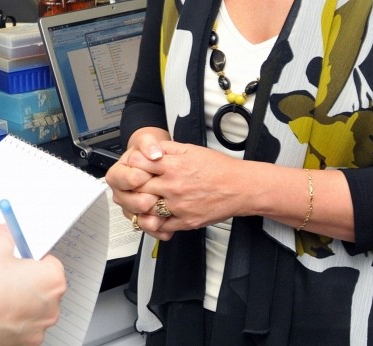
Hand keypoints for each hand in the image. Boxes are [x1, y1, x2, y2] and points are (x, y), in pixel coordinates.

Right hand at [0, 224, 65, 345]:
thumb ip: (4, 237)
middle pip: (42, 286)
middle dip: (25, 277)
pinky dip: (8, 316)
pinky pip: (19, 324)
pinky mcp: (21, 343)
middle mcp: (51, 308)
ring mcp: (36, 329)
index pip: (50, 261)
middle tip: (3, 270)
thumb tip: (4, 235)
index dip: (31, 255)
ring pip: (31, 307)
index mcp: (52, 280)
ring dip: (17, 298)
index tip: (19, 253)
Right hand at [105, 127, 169, 231]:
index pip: (120, 179)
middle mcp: (121, 193)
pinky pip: (149, 229)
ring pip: (138, 218)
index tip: (145, 174)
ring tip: (164, 209)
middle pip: (129, 201)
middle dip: (144, 199)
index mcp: (118, 174)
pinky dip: (160, 230)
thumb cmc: (149, 153)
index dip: (134, 177)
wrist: (157, 163)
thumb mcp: (147, 141)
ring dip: (152, 216)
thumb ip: (148, 144)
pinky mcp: (143, 219)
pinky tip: (169, 225)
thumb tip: (153, 153)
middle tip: (157, 194)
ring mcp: (131, 207)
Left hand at [123, 140, 250, 239]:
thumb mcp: (191, 149)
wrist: (240, 188)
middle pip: (138, 187)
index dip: (132, 164)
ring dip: (141, 204)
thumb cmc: (219, 169)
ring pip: (146, 208)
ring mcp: (178, 206)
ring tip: (142, 199)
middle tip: (132, 184)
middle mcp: (173, 186)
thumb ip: (168, 148)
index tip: (132, 166)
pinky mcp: (185, 221)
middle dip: (133, 185)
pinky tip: (155, 215)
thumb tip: (150, 147)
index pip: (138, 163)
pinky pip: (162, 225)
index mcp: (173, 166)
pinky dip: (155, 221)